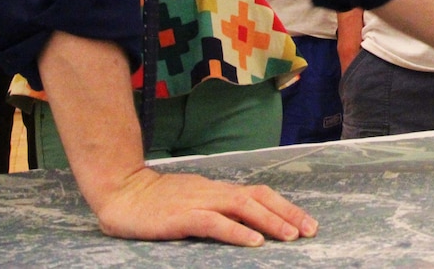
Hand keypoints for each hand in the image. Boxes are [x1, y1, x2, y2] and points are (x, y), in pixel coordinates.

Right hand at [92, 168, 317, 245]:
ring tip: (290, 236)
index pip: (260, 194)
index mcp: (219, 190)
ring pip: (242, 207)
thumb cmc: (158, 201)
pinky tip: (253, 242)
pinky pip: (214, 222)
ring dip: (269, 221)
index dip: (285, 207)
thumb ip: (217, 209)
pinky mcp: (181, 216)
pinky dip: (236, 231)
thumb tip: (247, 222)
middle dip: (288, 213)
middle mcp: (214, 192)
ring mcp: (198, 202)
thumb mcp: (194, 201)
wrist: (122, 191)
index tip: (307, 222)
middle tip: (310, 230)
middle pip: (258, 198)